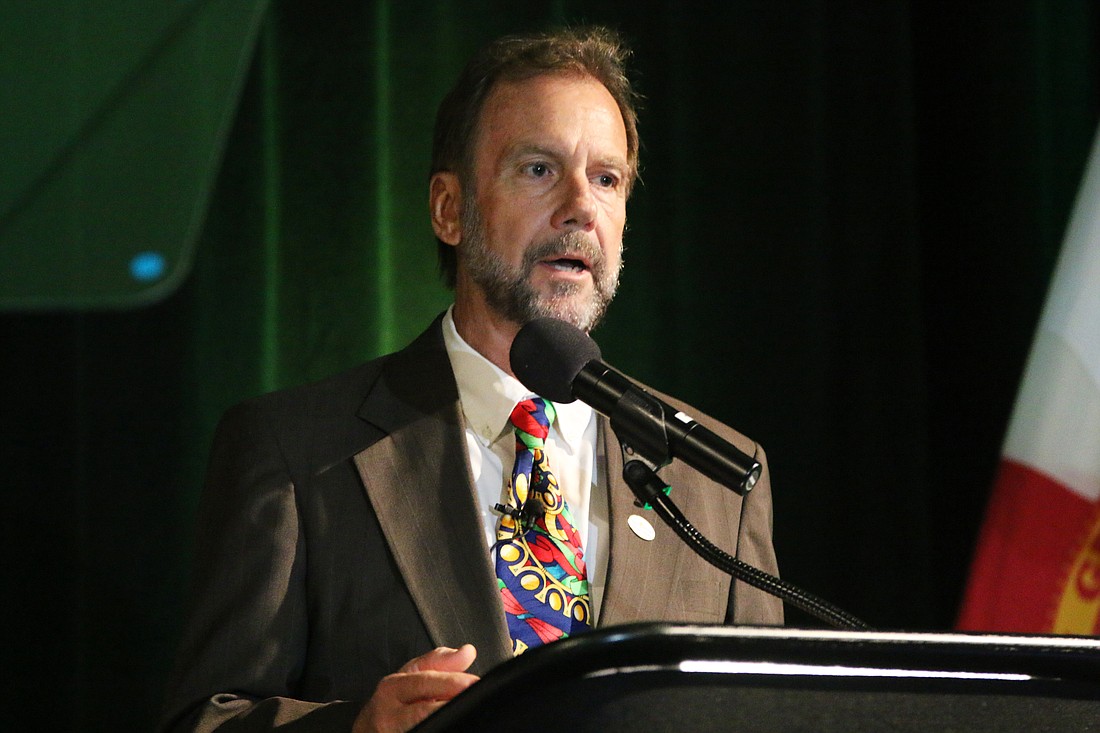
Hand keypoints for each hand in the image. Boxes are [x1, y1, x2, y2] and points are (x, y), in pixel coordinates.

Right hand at [352, 644, 478, 732]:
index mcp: (393, 688)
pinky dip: (438, 730)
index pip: (424, 682)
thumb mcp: (410, 675)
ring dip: (443, 725)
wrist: (366, 729)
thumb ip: (439, 662)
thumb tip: (467, 652)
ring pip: (423, 728)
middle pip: (422, 712)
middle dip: (449, 707)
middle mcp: (387, 714)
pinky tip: (449, 728)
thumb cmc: (393, 700)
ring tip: (461, 719)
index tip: (474, 683)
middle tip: (473, 702)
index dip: (451, 682)